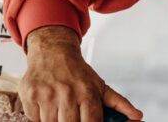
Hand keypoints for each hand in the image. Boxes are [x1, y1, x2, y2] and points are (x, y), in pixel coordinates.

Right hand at [20, 26, 142, 121]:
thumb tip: (137, 116)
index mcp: (87, 92)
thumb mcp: (100, 86)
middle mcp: (67, 93)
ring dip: (56, 121)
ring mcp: (47, 95)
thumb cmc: (77, 73)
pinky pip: (35, 119)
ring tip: (60, 110)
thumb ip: (119, 103)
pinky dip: (40, 117)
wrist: (53, 51)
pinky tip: (47, 105)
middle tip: (72, 115)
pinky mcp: (30, 96)